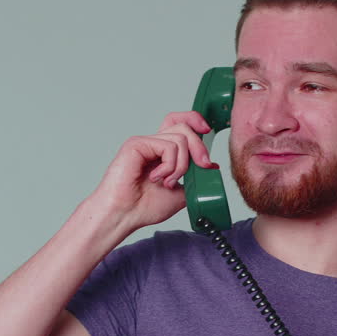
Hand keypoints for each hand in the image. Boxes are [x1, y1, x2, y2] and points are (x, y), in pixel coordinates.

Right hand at [89, 111, 217, 232]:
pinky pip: (167, 147)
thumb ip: (195, 179)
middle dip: (199, 147)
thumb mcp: (180, 194)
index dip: (195, 120)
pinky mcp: (137, 144)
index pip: (179, 122)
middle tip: (203, 166)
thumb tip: (212, 166)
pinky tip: (158, 178)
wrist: (124, 215)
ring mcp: (144, 142)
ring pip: (180, 138)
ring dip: (182, 165)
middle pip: (184, 126)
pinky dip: (169, 165)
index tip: (207, 131)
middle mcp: (153, 144)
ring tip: (169, 182)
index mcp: (161, 152)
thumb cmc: (143, 207)